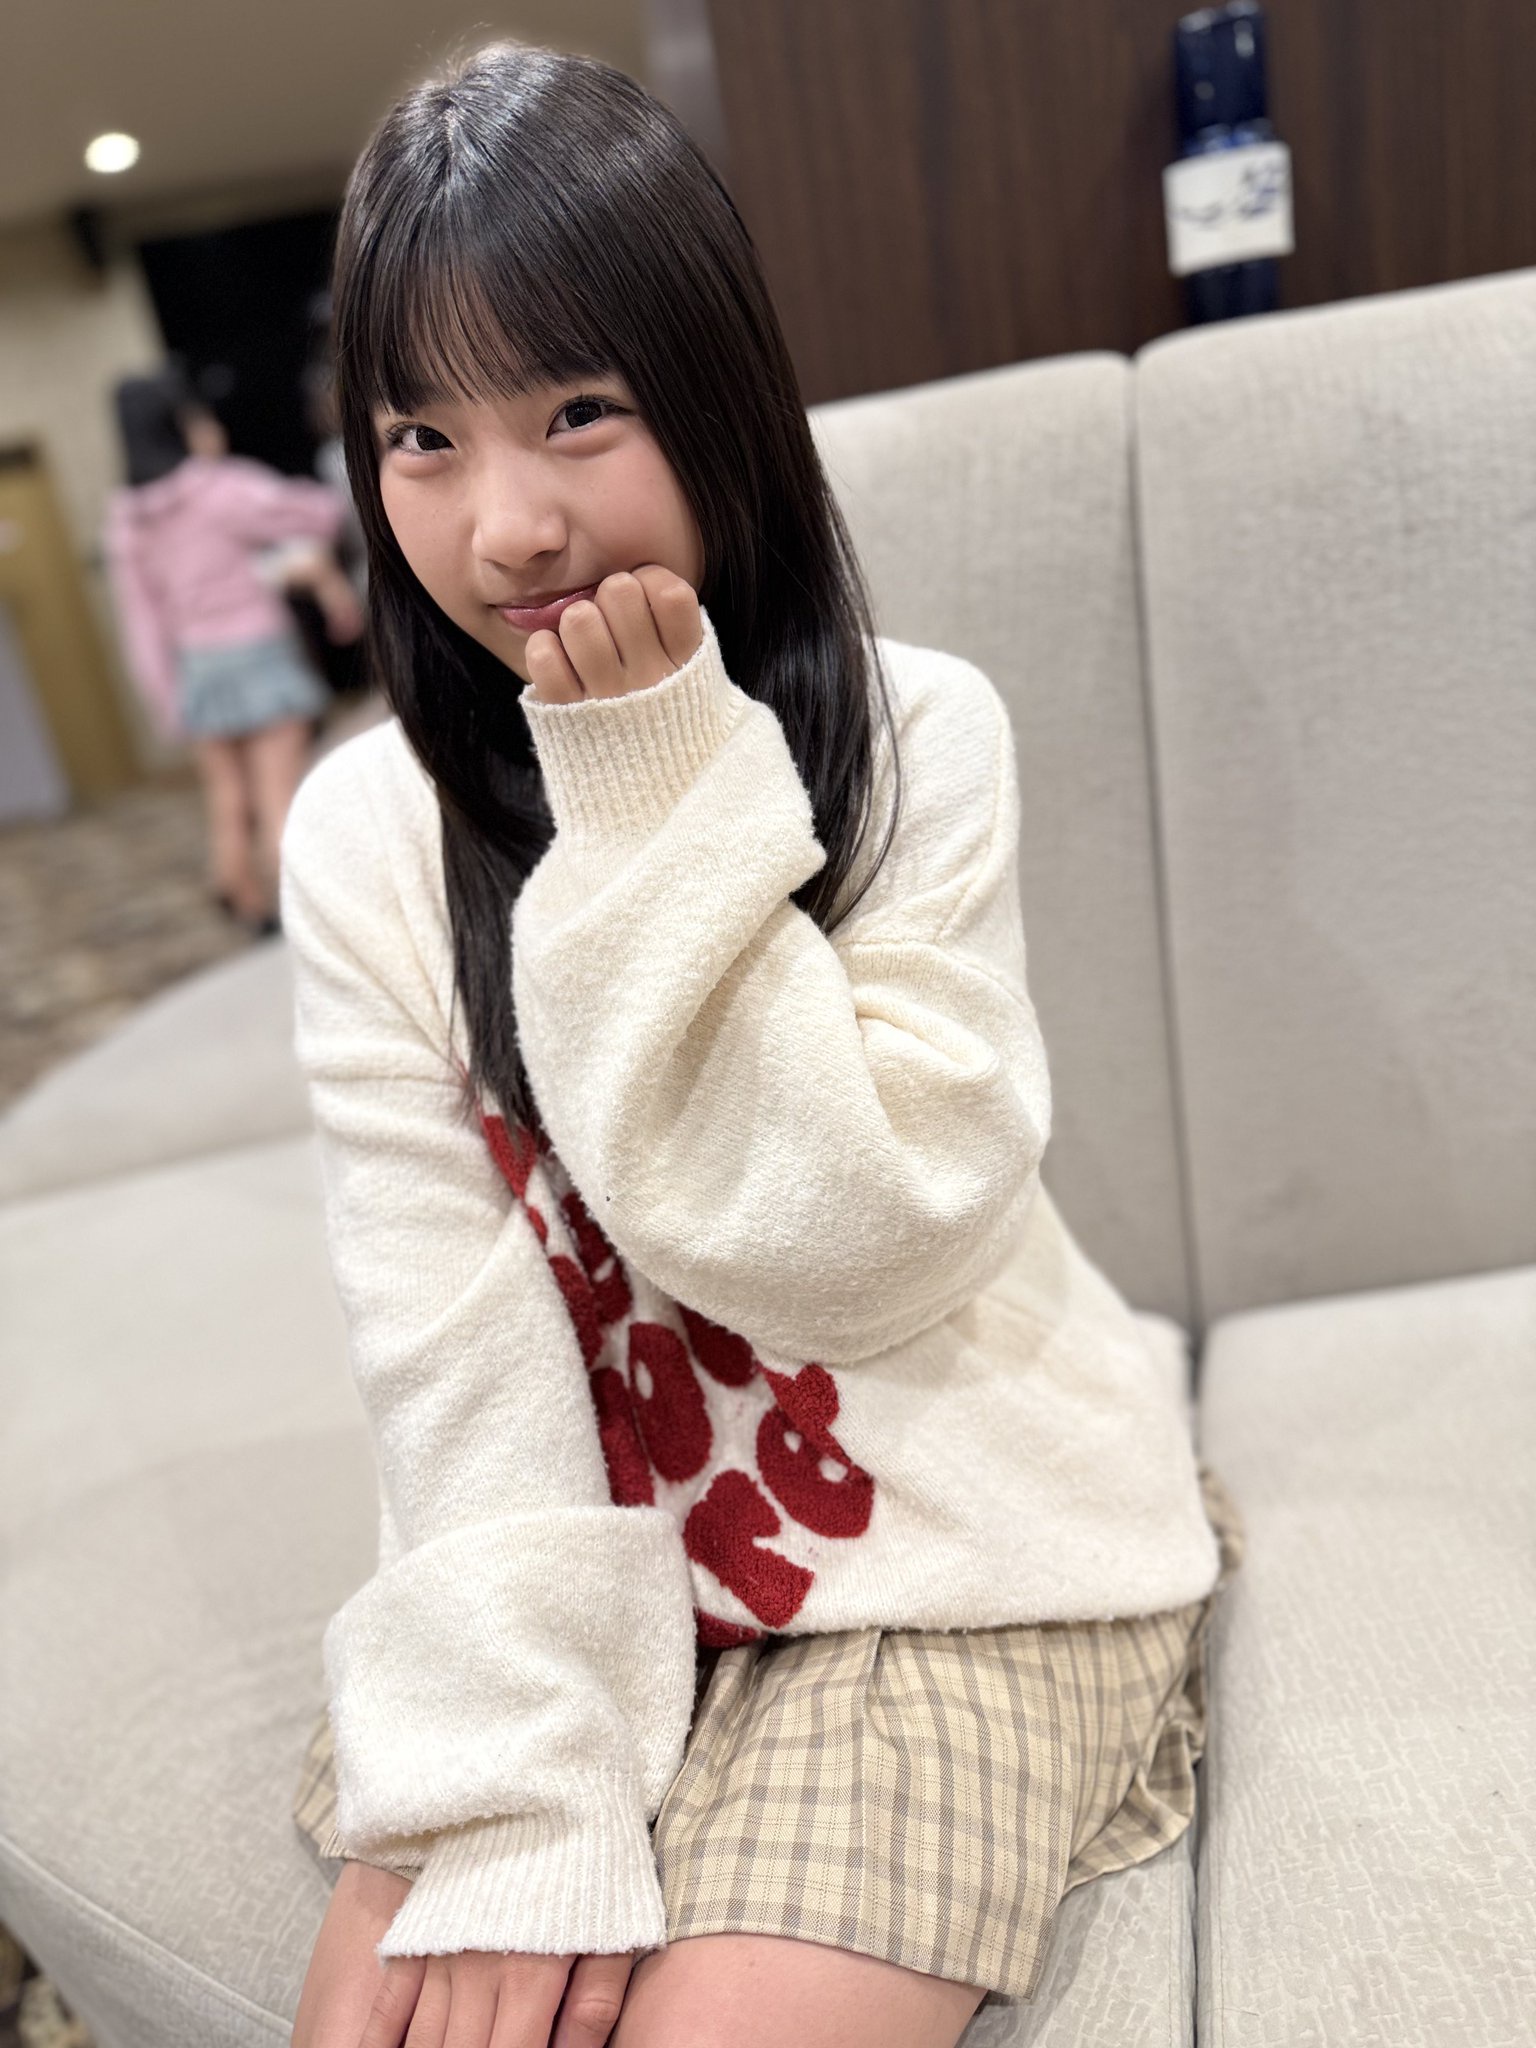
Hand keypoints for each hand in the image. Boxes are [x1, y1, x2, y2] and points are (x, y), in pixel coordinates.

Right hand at [291, 1859, 635, 2046]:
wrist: (538, 1772)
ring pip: (423, 2039)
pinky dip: (382, 2037)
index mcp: (530, 1973)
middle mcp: (477, 1969)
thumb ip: (594, 2002)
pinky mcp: (418, 1931)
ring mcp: (440, 1951)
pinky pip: (390, 2001)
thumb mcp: (613, 1923)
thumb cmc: (588, 1854)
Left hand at [524, 565, 701, 702]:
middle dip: (609, 595)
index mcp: (686, 663)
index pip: (669, 591)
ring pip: (578, 617)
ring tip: (584, 642)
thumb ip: (675, 624)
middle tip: (611, 620)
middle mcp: (651, 679)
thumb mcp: (691, 671)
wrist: (650, 788)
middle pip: (619, 590)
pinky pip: (544, 654)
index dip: (650, 581)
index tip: (646, 601)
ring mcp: (608, 698)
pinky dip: (545, 649)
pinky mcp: (567, 713)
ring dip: (576, 621)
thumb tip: (638, 576)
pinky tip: (560, 660)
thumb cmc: (664, 710)